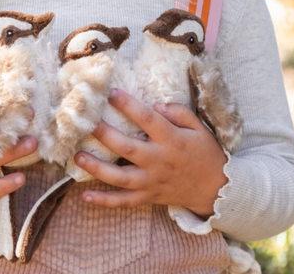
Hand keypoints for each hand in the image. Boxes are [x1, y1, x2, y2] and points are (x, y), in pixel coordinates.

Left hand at [73, 88, 227, 217]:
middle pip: (128, 148)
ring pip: (120, 177)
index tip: (111, 92)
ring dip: (97, 168)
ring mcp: (152, 182)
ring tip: (77, 156)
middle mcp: (159, 161)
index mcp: (171, 140)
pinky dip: (105, 201)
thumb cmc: (204, 153)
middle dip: (105, 135)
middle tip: (87, 123)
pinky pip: (124, 201)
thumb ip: (179, 113)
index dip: (129, 105)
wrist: (216, 189)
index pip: (148, 119)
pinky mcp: (149, 197)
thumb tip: (156, 105)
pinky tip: (85, 195)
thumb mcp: (198, 128)